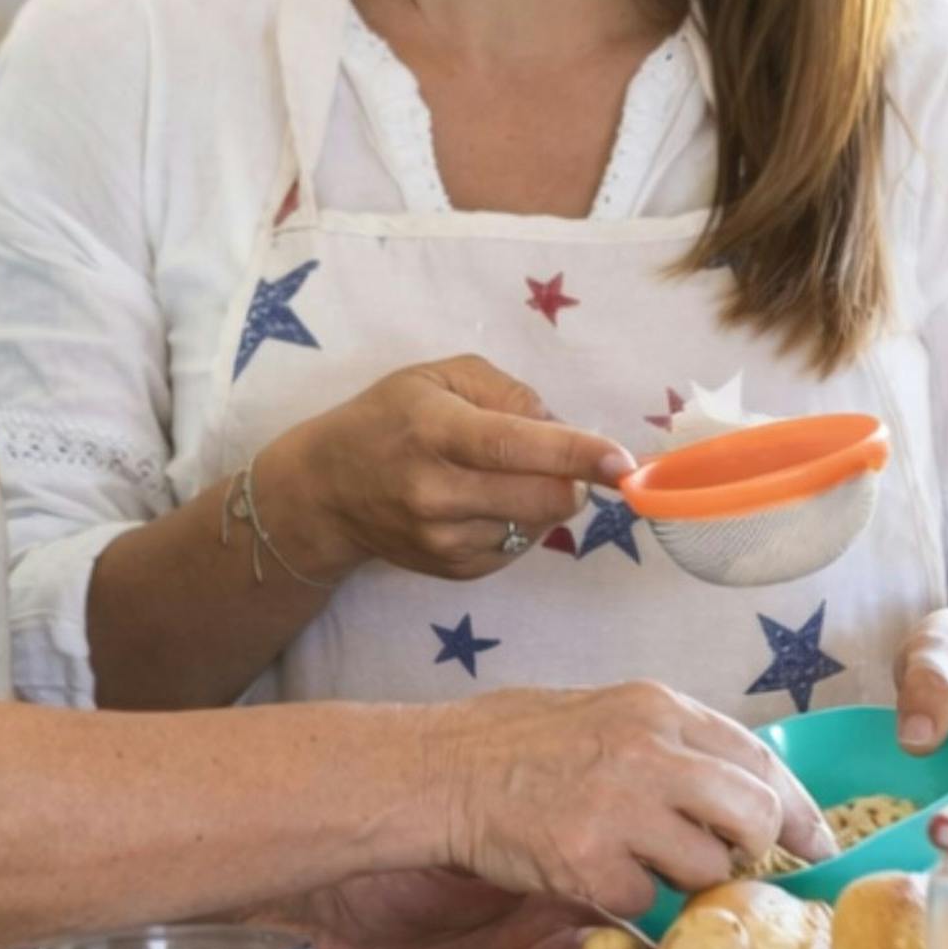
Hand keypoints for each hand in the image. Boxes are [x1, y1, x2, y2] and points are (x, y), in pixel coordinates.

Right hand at [259, 357, 635, 580]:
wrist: (326, 491)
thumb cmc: (388, 419)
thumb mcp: (439, 377)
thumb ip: (506, 391)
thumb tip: (561, 426)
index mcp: (436, 433)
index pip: (516, 447)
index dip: (577, 454)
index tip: (621, 462)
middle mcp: (438, 493)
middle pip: (544, 498)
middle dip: (573, 477)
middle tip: (560, 457)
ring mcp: (445, 541)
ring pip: (540, 525)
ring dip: (544, 497)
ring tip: (501, 475)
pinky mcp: (455, 571)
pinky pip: (520, 546)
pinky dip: (520, 520)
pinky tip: (484, 501)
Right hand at [428, 684, 832, 919]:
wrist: (440, 770)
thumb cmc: (516, 742)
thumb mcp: (606, 712)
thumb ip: (672, 742)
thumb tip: (738, 789)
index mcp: (658, 708)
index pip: (760, 758)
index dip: (796, 806)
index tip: (816, 840)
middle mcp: (649, 752)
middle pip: (753, 815)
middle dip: (752, 848)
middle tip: (729, 861)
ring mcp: (620, 808)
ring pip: (706, 867)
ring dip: (683, 878)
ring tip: (635, 858)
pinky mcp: (588, 862)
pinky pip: (645, 901)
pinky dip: (627, 898)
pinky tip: (592, 871)